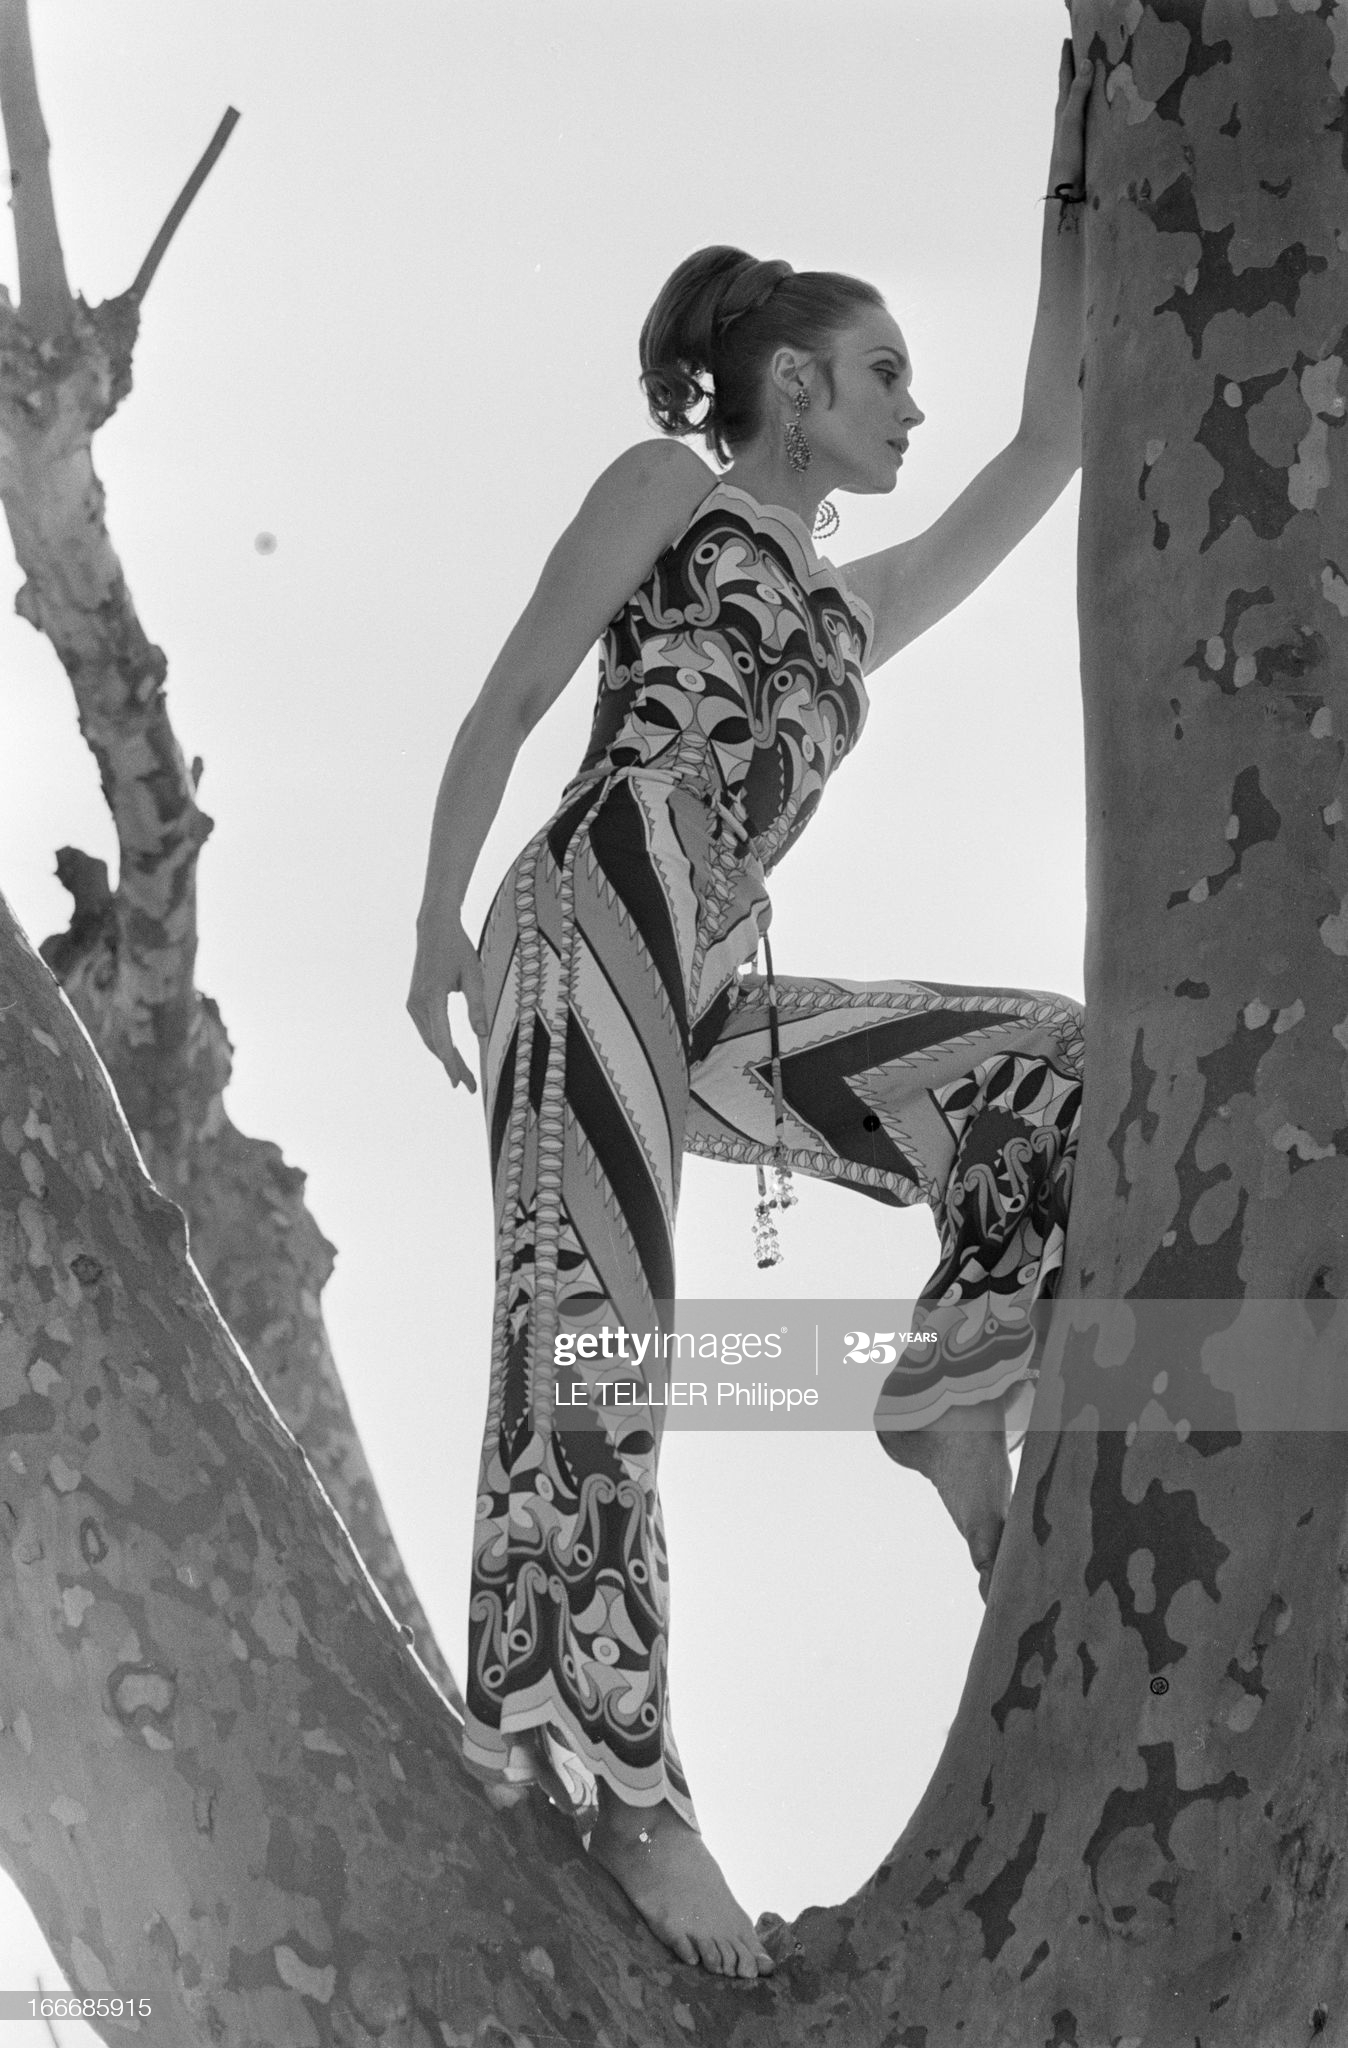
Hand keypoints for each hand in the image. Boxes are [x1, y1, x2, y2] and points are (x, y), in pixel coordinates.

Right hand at [407, 907, 487, 1090]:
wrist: (434, 929)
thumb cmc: (458, 950)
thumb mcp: (474, 974)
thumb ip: (478, 1006)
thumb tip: (482, 1036)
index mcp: (432, 996)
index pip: (442, 1038)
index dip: (452, 1063)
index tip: (460, 1082)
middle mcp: (417, 1002)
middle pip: (435, 1044)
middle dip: (452, 1066)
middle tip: (469, 1086)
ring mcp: (412, 1003)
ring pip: (430, 1039)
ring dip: (445, 1058)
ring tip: (464, 1075)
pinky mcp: (414, 1003)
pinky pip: (428, 1030)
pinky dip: (440, 1045)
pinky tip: (453, 1056)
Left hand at [1047, 40, 1092, 198]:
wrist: (1067, 189)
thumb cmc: (1067, 154)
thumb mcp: (1072, 120)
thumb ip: (1078, 92)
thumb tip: (1086, 62)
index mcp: (1063, 107)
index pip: (1064, 74)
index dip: (1066, 56)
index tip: (1068, 37)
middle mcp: (1068, 115)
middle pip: (1071, 84)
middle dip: (1076, 65)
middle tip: (1082, 46)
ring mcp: (1076, 127)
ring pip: (1081, 98)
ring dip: (1086, 83)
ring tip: (1093, 69)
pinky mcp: (1085, 139)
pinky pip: (1091, 113)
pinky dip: (1095, 102)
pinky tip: (1101, 105)